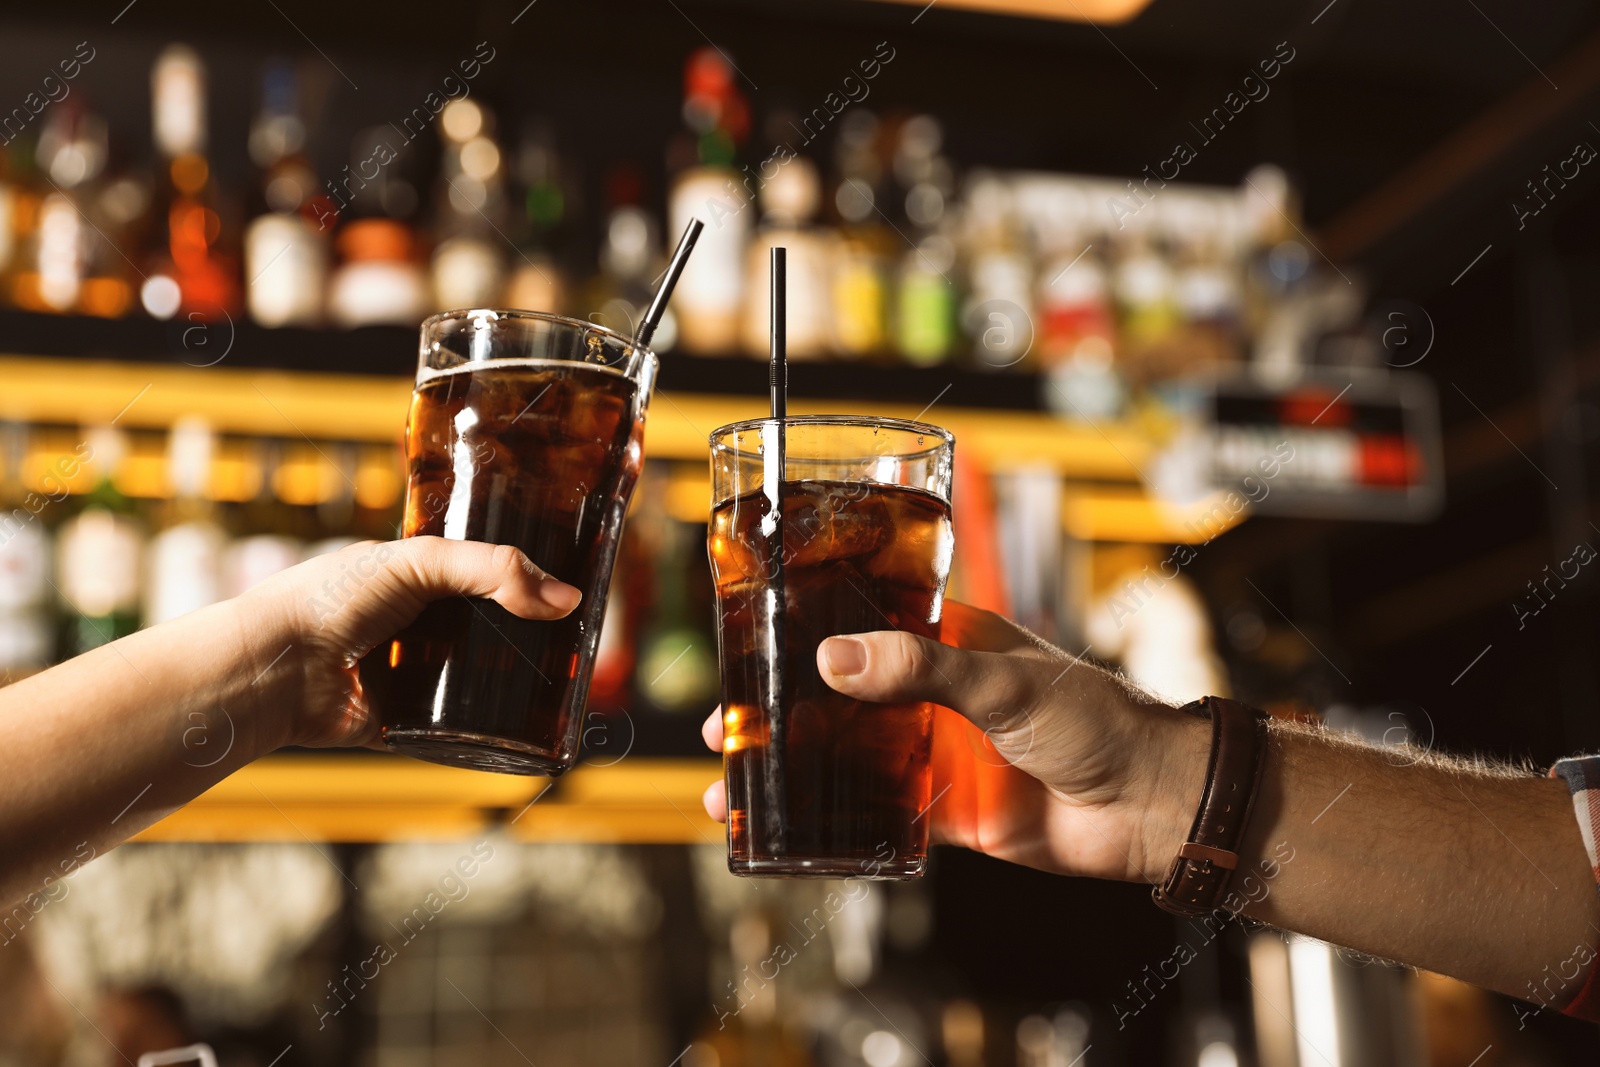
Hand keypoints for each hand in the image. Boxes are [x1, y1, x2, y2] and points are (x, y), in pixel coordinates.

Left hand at [240, 537, 581, 750]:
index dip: (527, 582)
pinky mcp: (408, 724)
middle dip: (532, 637)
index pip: (486, 576)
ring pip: (482, 681)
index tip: (572, 593)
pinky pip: (460, 730)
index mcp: (418, 580)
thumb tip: (565, 601)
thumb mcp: (419, 563)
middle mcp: (419, 627)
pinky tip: (528, 725)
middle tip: (579, 643)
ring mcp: (414, 676)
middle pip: (493, 630)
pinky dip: (489, 729)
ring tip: (566, 686)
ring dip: (516, 685)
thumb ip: (493, 570)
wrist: (277, 669)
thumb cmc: (330, 600)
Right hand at [700, 600, 1208, 883]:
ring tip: (733, 789)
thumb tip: (835, 661)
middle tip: (726, 726)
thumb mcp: (1004, 684)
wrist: (1150, 806)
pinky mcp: (947, 810)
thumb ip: (921, 673)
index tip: (750, 641)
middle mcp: (934, 692)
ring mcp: (938, 751)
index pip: (861, 622)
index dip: (803, 631)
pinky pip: (878, 815)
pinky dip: (836, 824)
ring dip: (794, 771)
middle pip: (839, 696)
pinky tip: (791, 833)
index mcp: (949, 640)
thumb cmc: (1098, 721)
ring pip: (848, 758)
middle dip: (780, 711)